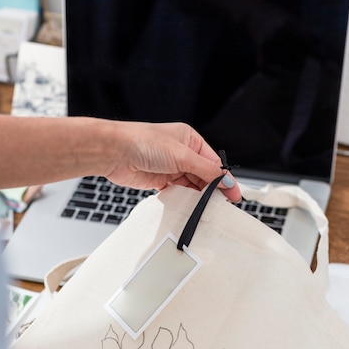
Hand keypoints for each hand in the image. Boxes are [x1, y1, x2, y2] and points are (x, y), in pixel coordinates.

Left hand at [103, 121, 240, 201]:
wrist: (115, 152)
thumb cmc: (143, 142)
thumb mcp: (182, 155)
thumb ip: (206, 170)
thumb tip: (225, 180)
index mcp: (190, 140)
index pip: (213, 162)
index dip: (224, 179)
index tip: (234, 195)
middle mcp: (181, 153)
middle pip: (204, 175)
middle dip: (212, 190)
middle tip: (221, 206)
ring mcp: (171, 167)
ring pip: (191, 185)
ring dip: (197, 197)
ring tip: (206, 209)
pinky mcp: (160, 181)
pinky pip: (178, 193)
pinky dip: (184, 200)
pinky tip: (189, 206)